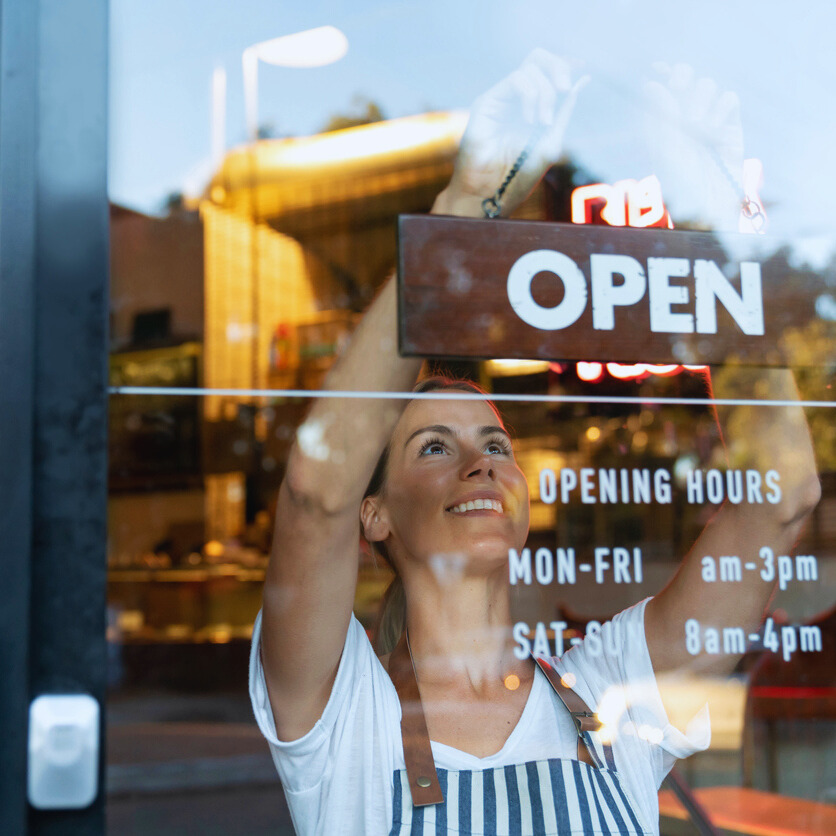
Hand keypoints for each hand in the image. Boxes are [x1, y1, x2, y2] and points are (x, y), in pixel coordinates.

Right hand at [434, 49, 587, 217]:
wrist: (493, 194)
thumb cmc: (519, 176)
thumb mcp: (551, 141)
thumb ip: (563, 112)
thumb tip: (582, 80)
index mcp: (532, 108)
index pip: (548, 71)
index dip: (564, 64)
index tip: (582, 68)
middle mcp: (515, 100)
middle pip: (538, 58)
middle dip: (558, 68)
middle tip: (564, 88)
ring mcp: (501, 100)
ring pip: (530, 69)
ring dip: (544, 94)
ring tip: (541, 122)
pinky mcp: (487, 102)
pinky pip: (516, 79)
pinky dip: (530, 96)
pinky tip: (530, 120)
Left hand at [643, 63, 744, 228]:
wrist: (709, 204)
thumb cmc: (681, 185)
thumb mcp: (667, 150)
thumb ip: (662, 117)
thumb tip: (652, 84)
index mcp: (661, 123)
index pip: (661, 87)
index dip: (662, 73)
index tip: (660, 68)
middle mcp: (683, 118)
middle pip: (685, 78)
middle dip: (683, 77)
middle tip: (680, 83)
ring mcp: (707, 119)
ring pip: (707, 85)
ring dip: (701, 101)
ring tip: (698, 129)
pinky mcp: (729, 124)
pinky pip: (729, 98)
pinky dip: (722, 109)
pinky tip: (714, 133)